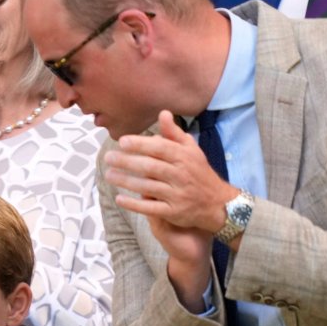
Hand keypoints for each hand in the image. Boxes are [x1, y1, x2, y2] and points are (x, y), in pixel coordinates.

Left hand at [103, 110, 234, 236]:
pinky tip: (119, 199)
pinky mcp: (174, 212)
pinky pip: (150, 208)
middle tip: (108, 158)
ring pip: (148, 187)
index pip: (160, 148)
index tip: (122, 142)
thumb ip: (174, 134)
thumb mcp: (192, 150)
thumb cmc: (200, 173)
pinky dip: (134, 204)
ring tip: (109, 175)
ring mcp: (177, 195)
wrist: (218, 204)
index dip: (141, 145)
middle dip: (128, 162)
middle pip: (151, 167)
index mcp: (184, 157)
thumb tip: (163, 113)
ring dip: (126, 181)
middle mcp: (181, 175)